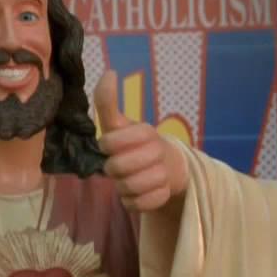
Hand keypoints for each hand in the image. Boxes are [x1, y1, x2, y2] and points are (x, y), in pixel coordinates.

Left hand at [94, 70, 188, 211]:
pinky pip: (140, 204)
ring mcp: (163, 175)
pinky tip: (138, 192)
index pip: (113, 140)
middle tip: (119, 165)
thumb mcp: (121, 124)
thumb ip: (108, 102)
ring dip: (123, 186)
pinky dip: (134, 201)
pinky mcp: (163, 196)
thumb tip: (109, 72)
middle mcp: (158, 151)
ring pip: (129, 187)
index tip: (108, 145)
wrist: (169, 167)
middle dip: (113, 168)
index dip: (107, 144)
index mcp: (146, 132)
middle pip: (118, 167)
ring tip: (127, 179)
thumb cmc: (136, 144)